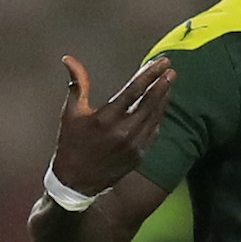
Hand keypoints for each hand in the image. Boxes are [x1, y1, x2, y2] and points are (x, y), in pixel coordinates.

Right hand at [50, 55, 174, 194]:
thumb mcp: (71, 113)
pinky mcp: (139, 155)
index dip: (149, 74)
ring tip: (169, 82)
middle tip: (171, 69)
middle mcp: (122, 132)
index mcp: (105, 119)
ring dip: (164, 98)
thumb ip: (77, 84)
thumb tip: (69, 59)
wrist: (76, 182)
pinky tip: (162, 104)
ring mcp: (133, 145)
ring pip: (155, 116)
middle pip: (150, 102)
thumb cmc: (71, 143)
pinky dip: (159, 116)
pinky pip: (154, 131)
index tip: (160, 62)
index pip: (134, 90)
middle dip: (162, 83)